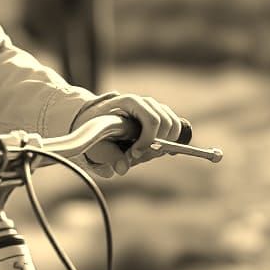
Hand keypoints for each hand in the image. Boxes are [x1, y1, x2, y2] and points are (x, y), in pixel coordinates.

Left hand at [72, 93, 186, 178]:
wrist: (94, 118)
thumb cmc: (94, 129)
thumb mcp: (96, 141)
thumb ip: (108, 155)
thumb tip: (122, 168)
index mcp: (129, 102)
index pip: (152, 120)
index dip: (148, 141)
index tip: (134, 154)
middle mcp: (144, 101)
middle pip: (166, 123)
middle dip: (156, 144)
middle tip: (137, 155)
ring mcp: (154, 107)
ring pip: (173, 125)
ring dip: (165, 143)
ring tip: (145, 152)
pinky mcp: (160, 115)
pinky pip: (175, 127)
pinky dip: (172, 140)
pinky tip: (162, 149)